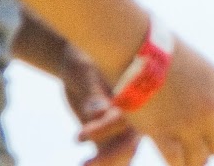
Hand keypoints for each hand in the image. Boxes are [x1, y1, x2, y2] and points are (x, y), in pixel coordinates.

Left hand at [58, 45, 138, 165]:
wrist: (77, 59)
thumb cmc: (85, 58)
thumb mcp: (85, 72)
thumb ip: (93, 93)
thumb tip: (98, 112)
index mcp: (136, 94)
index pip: (126, 119)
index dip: (105, 129)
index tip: (79, 135)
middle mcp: (135, 112)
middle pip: (130, 142)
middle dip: (111, 158)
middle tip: (84, 165)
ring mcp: (122, 125)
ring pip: (123, 153)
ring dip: (108, 164)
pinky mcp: (107, 133)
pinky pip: (108, 153)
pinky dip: (100, 164)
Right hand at [120, 38, 213, 165]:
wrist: (135, 47)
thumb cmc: (163, 50)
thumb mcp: (198, 67)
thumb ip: (209, 90)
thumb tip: (213, 110)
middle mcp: (210, 108)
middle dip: (209, 143)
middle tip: (191, 134)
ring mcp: (186, 122)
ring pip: (201, 159)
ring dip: (191, 156)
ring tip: (179, 146)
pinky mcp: (160, 133)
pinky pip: (177, 163)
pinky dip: (174, 161)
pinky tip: (166, 150)